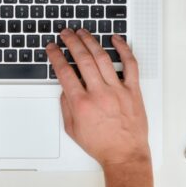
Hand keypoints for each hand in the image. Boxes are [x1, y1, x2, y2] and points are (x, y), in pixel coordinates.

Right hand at [46, 29, 149, 166]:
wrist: (124, 155)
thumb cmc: (101, 144)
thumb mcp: (72, 129)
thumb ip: (66, 106)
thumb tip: (65, 88)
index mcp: (82, 103)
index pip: (65, 72)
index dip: (56, 56)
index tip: (52, 48)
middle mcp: (99, 94)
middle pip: (82, 59)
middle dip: (71, 42)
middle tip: (65, 33)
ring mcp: (117, 90)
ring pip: (102, 58)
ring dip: (90, 41)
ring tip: (83, 32)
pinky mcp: (133, 90)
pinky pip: (130, 64)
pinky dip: (123, 49)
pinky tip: (116, 39)